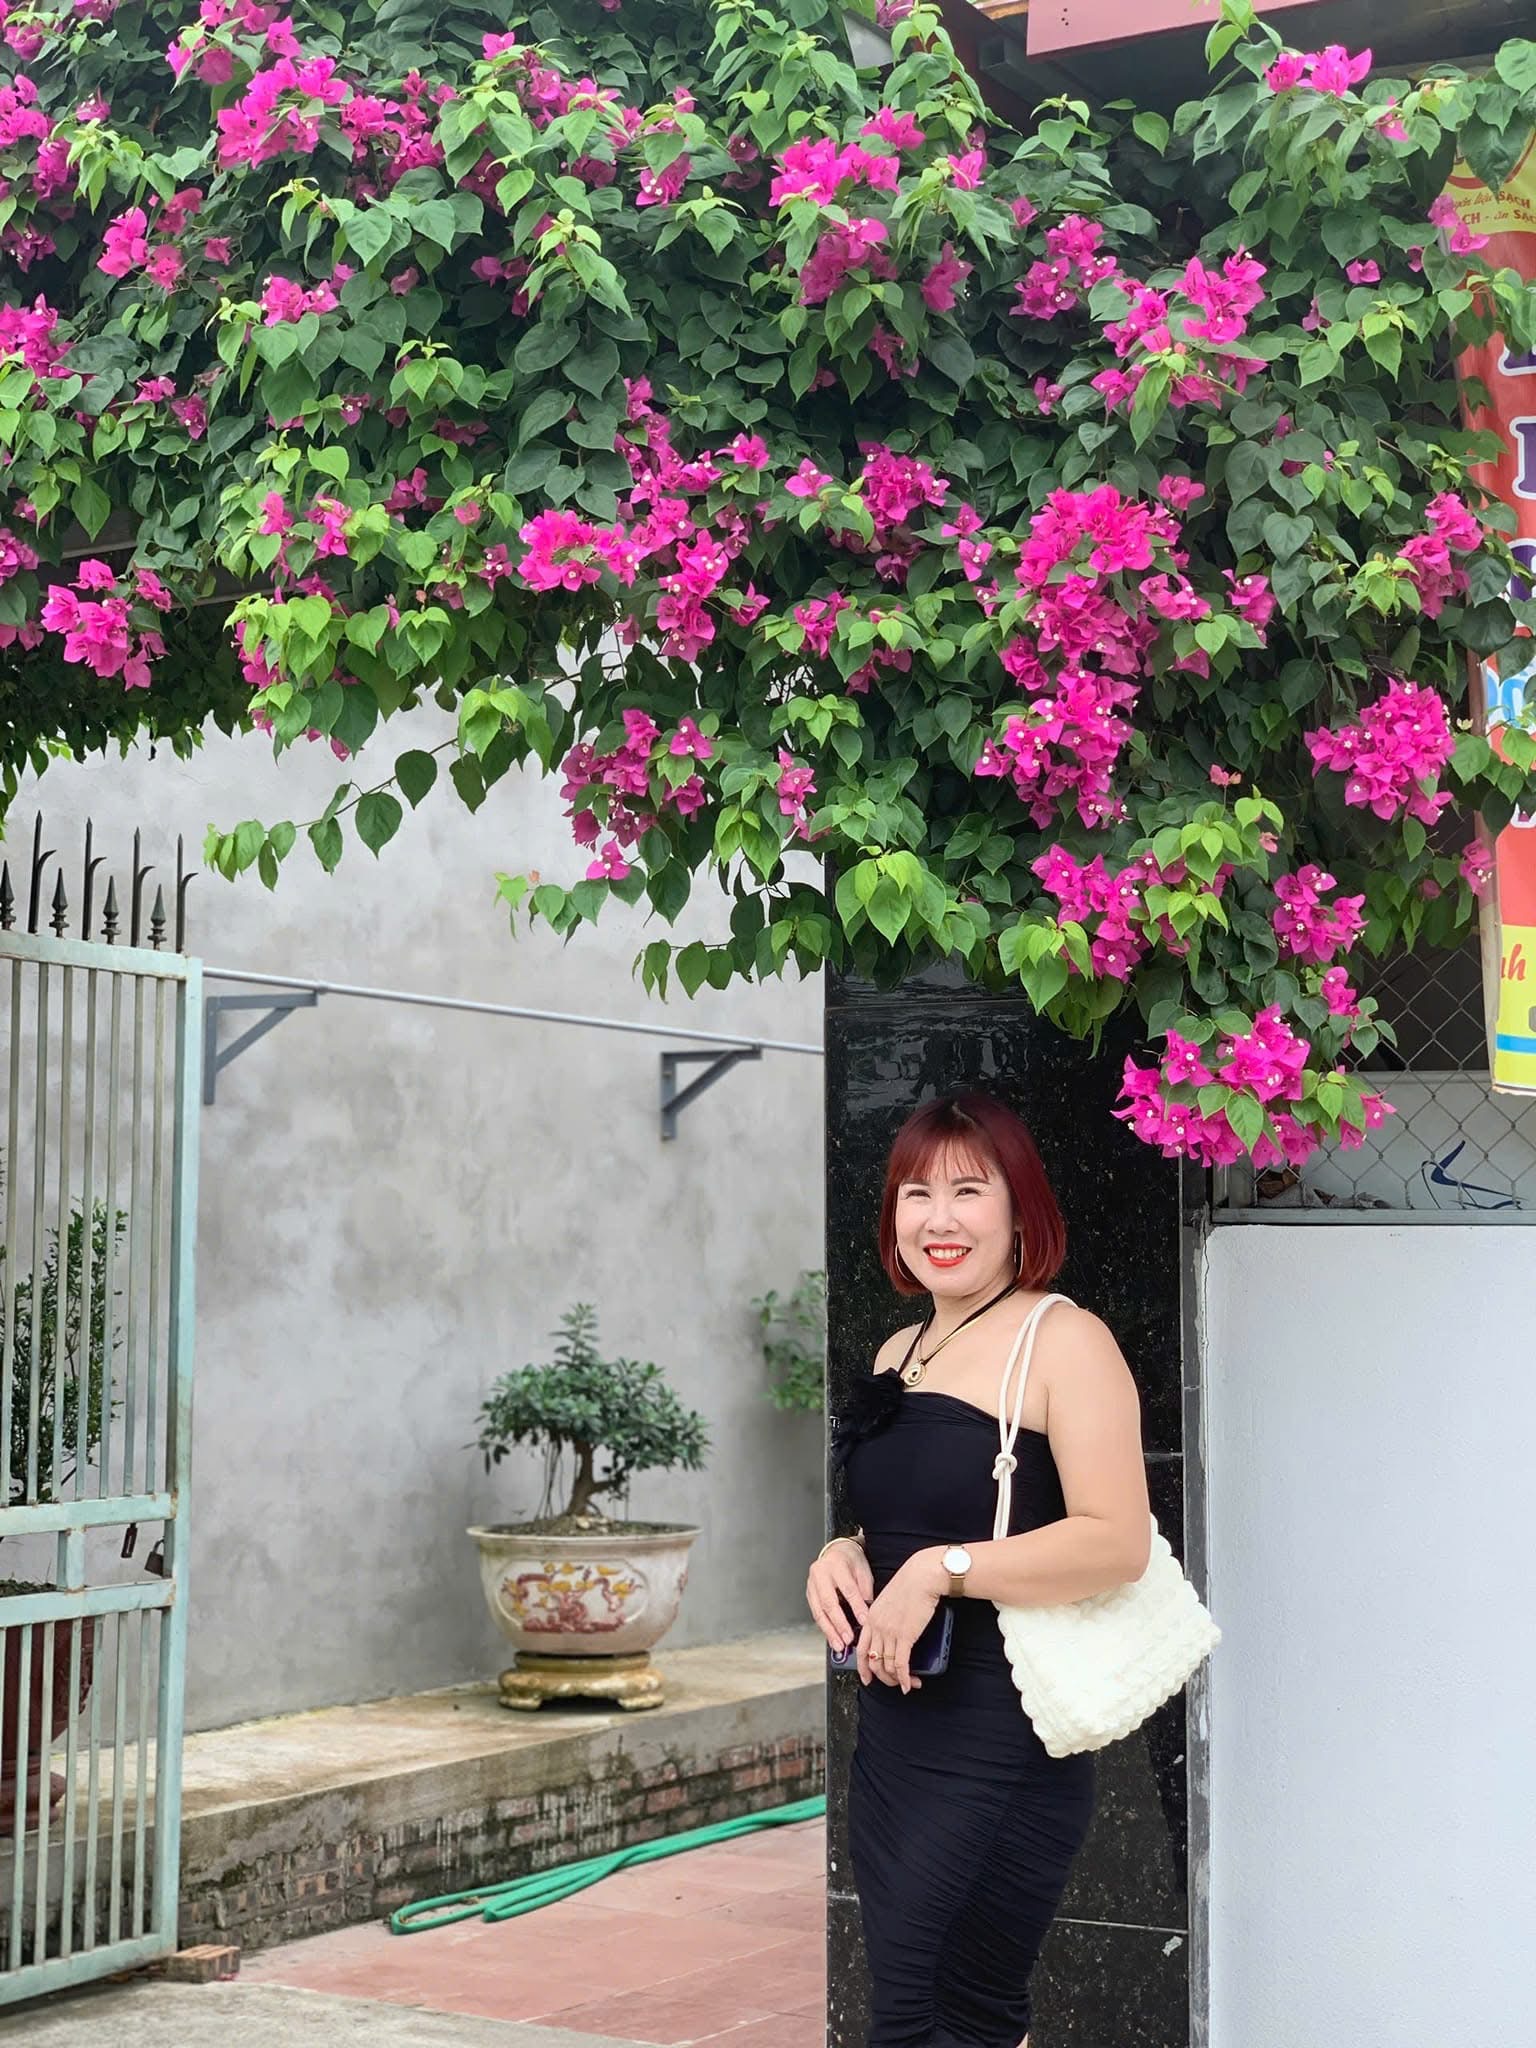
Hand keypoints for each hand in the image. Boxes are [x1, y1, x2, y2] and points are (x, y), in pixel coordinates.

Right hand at [807, 1537, 873, 1651]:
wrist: (836, 1552)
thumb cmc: (851, 1562)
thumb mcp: (863, 1571)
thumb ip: (865, 1591)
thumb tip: (867, 1615)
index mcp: (836, 1565)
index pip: (847, 1589)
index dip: (856, 1607)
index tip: (864, 1622)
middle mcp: (820, 1573)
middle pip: (829, 1602)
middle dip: (839, 1623)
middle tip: (848, 1638)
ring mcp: (811, 1584)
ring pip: (819, 1611)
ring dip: (829, 1630)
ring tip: (839, 1644)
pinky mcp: (809, 1593)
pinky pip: (816, 1613)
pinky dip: (824, 1627)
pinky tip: (832, 1637)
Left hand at [856, 1548, 944, 1692]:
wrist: (922, 1577)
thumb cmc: (910, 1584)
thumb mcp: (888, 1601)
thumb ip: (883, 1617)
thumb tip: (889, 1634)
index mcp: (870, 1618)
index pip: (861, 1650)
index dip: (863, 1668)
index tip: (868, 1678)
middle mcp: (876, 1627)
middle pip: (873, 1662)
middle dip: (883, 1678)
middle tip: (893, 1683)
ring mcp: (889, 1632)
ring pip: (887, 1666)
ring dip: (898, 1680)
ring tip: (908, 1683)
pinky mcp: (905, 1636)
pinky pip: (901, 1665)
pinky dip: (905, 1678)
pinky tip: (910, 1684)